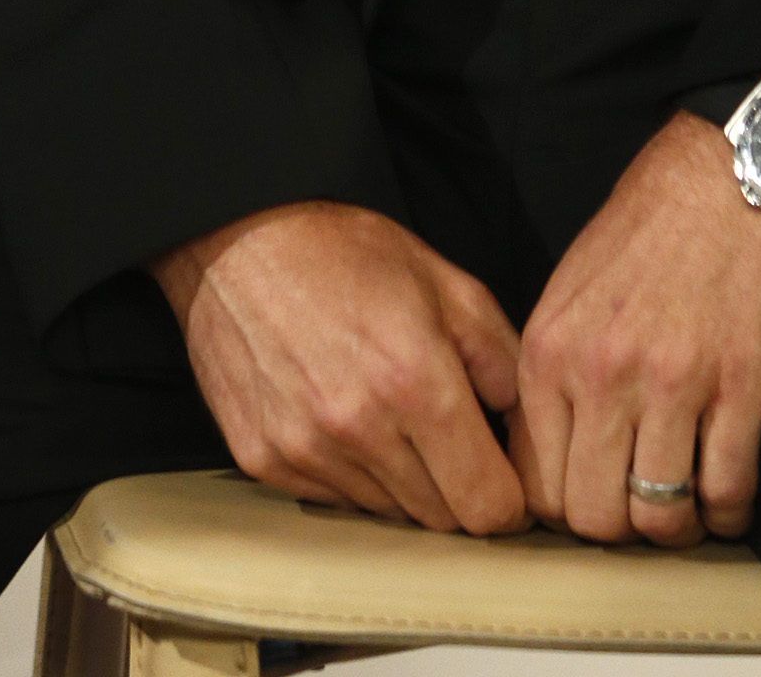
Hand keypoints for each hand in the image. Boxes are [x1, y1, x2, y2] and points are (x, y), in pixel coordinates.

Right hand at [149, 201, 527, 533]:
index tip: (508, 484)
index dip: (508, 501)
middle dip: (459, 490)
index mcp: (417, 382)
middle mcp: (360, 429)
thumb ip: (500, 356)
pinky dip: (355, 476)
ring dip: (405, 483)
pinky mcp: (265, 464)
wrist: (240, 241)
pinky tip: (348, 420)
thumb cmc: (347, 253)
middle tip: (454, 443)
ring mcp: (307, 452)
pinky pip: (335, 501)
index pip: (485, 504)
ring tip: (394, 419)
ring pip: (388, 514)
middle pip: (440, 520)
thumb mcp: (446, 282)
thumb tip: (520, 423)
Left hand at [510, 111, 760, 547]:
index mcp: (550, 347)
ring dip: (677, 525)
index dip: (567, 505)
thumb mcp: (575, 281)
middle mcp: (601, 371)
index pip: (535, 483)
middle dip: (619, 525)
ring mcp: (673, 381)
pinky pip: (727, 490)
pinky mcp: (741, 383)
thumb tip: (552, 445)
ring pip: (658, 516)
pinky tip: (731, 496)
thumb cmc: (658, 216)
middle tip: (642, 507)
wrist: (737, 164)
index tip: (594, 497)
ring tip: (689, 506)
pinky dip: (730, 511)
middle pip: (593, 516)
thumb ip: (557, 362)